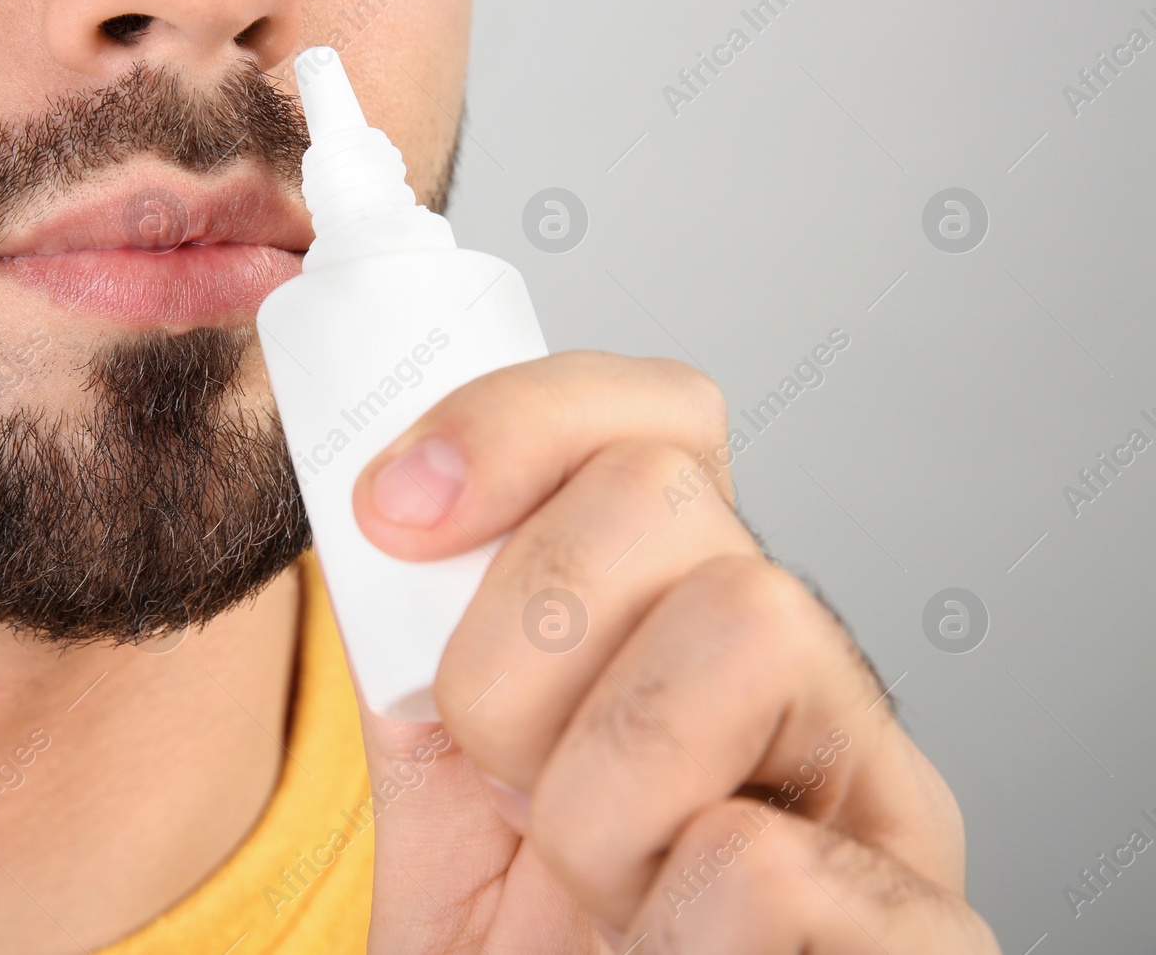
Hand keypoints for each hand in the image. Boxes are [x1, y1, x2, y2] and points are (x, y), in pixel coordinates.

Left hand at [349, 352, 998, 953]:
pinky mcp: (927, 927)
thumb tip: (387, 496)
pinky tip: (667, 949)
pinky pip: (772, 864)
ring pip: (749, 622)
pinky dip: (669, 927)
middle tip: (504, 781)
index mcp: (687, 608)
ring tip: (600, 883)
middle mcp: (802, 663)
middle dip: (515, 649)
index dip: (514, 423)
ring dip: (592, 800)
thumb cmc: (510, 934)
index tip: (394, 513)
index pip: (656, 411)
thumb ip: (417, 632)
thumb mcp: (433, 761)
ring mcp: (882, 785)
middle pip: (663, 492)